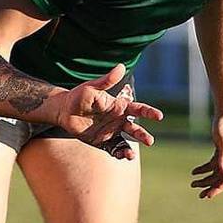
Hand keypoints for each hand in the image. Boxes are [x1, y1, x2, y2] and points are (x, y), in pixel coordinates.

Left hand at [50, 64, 164, 157]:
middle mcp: (118, 120)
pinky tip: (123, 156)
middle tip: (149, 141)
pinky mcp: (102, 142)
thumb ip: (108, 80)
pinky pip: (114, 149)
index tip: (159, 116)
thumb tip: (121, 66)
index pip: (137, 109)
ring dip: (131, 147)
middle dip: (142, 135)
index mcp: (118, 107)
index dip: (149, 112)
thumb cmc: (78, 96)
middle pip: (134, 128)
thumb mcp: (92, 87)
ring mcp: (111, 132)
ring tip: (131, 155)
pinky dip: (119, 153)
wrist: (63, 111)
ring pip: (126, 141)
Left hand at [192, 118, 222, 198]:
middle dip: (210, 187)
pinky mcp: (221, 150)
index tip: (206, 195)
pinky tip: (194, 172)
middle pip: (221, 179)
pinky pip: (213, 164)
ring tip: (192, 183)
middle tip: (199, 195)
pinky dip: (204, 169)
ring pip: (216, 173)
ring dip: (205, 179)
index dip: (217, 189)